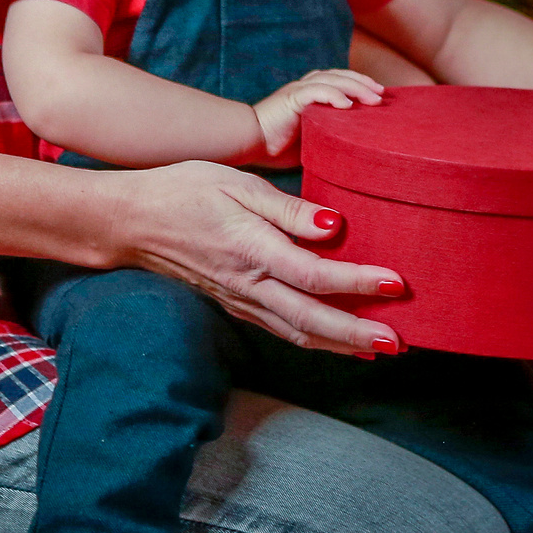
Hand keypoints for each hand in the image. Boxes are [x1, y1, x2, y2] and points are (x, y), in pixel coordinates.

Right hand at [114, 160, 406, 355]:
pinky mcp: (235, 304)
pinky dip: (314, 339)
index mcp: (252, 249)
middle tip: (400, 342)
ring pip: (297, 332)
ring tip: (381, 348)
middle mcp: (248, 283)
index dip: (358, 282)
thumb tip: (334, 226)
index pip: (314, 274)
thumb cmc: (185, 189)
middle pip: (311, 318)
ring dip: (341, 344)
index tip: (395, 283)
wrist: (132, 221)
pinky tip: (338, 341)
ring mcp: (240, 299)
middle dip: (357, 333)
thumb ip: (287, 209)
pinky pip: (281, 329)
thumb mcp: (237, 184)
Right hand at [248, 68, 384, 164]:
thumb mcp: (311, 140)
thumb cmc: (277, 146)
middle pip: (341, 76)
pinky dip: (333, 95)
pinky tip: (346, 104)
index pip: (340, 81)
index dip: (360, 85)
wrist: (248, 142)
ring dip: (355, 87)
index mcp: (310, 94)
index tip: (380, 96)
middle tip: (382, 95)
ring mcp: (298, 90)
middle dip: (364, 83)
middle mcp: (306, 87)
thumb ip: (328, 138)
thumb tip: (354, 155)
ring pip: (332, 80)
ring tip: (373, 99)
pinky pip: (315, 91)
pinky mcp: (291, 98)